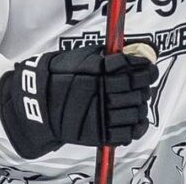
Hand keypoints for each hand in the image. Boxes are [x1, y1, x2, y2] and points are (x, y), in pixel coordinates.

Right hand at [0, 43, 158, 158]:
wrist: (37, 102)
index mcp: (99, 71)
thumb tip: (134, 52)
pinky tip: (135, 119)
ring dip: (141, 105)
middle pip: (138, 90)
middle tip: (143, 84)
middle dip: (144, 86)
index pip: (134, 68)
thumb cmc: (60, 75)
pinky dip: (136, 126)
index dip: (146, 68)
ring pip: (136, 111)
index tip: (148, 67)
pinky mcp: (98, 134)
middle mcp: (101, 92)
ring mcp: (101, 114)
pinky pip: (127, 133)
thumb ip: (109, 55)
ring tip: (137, 101)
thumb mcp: (84, 56)